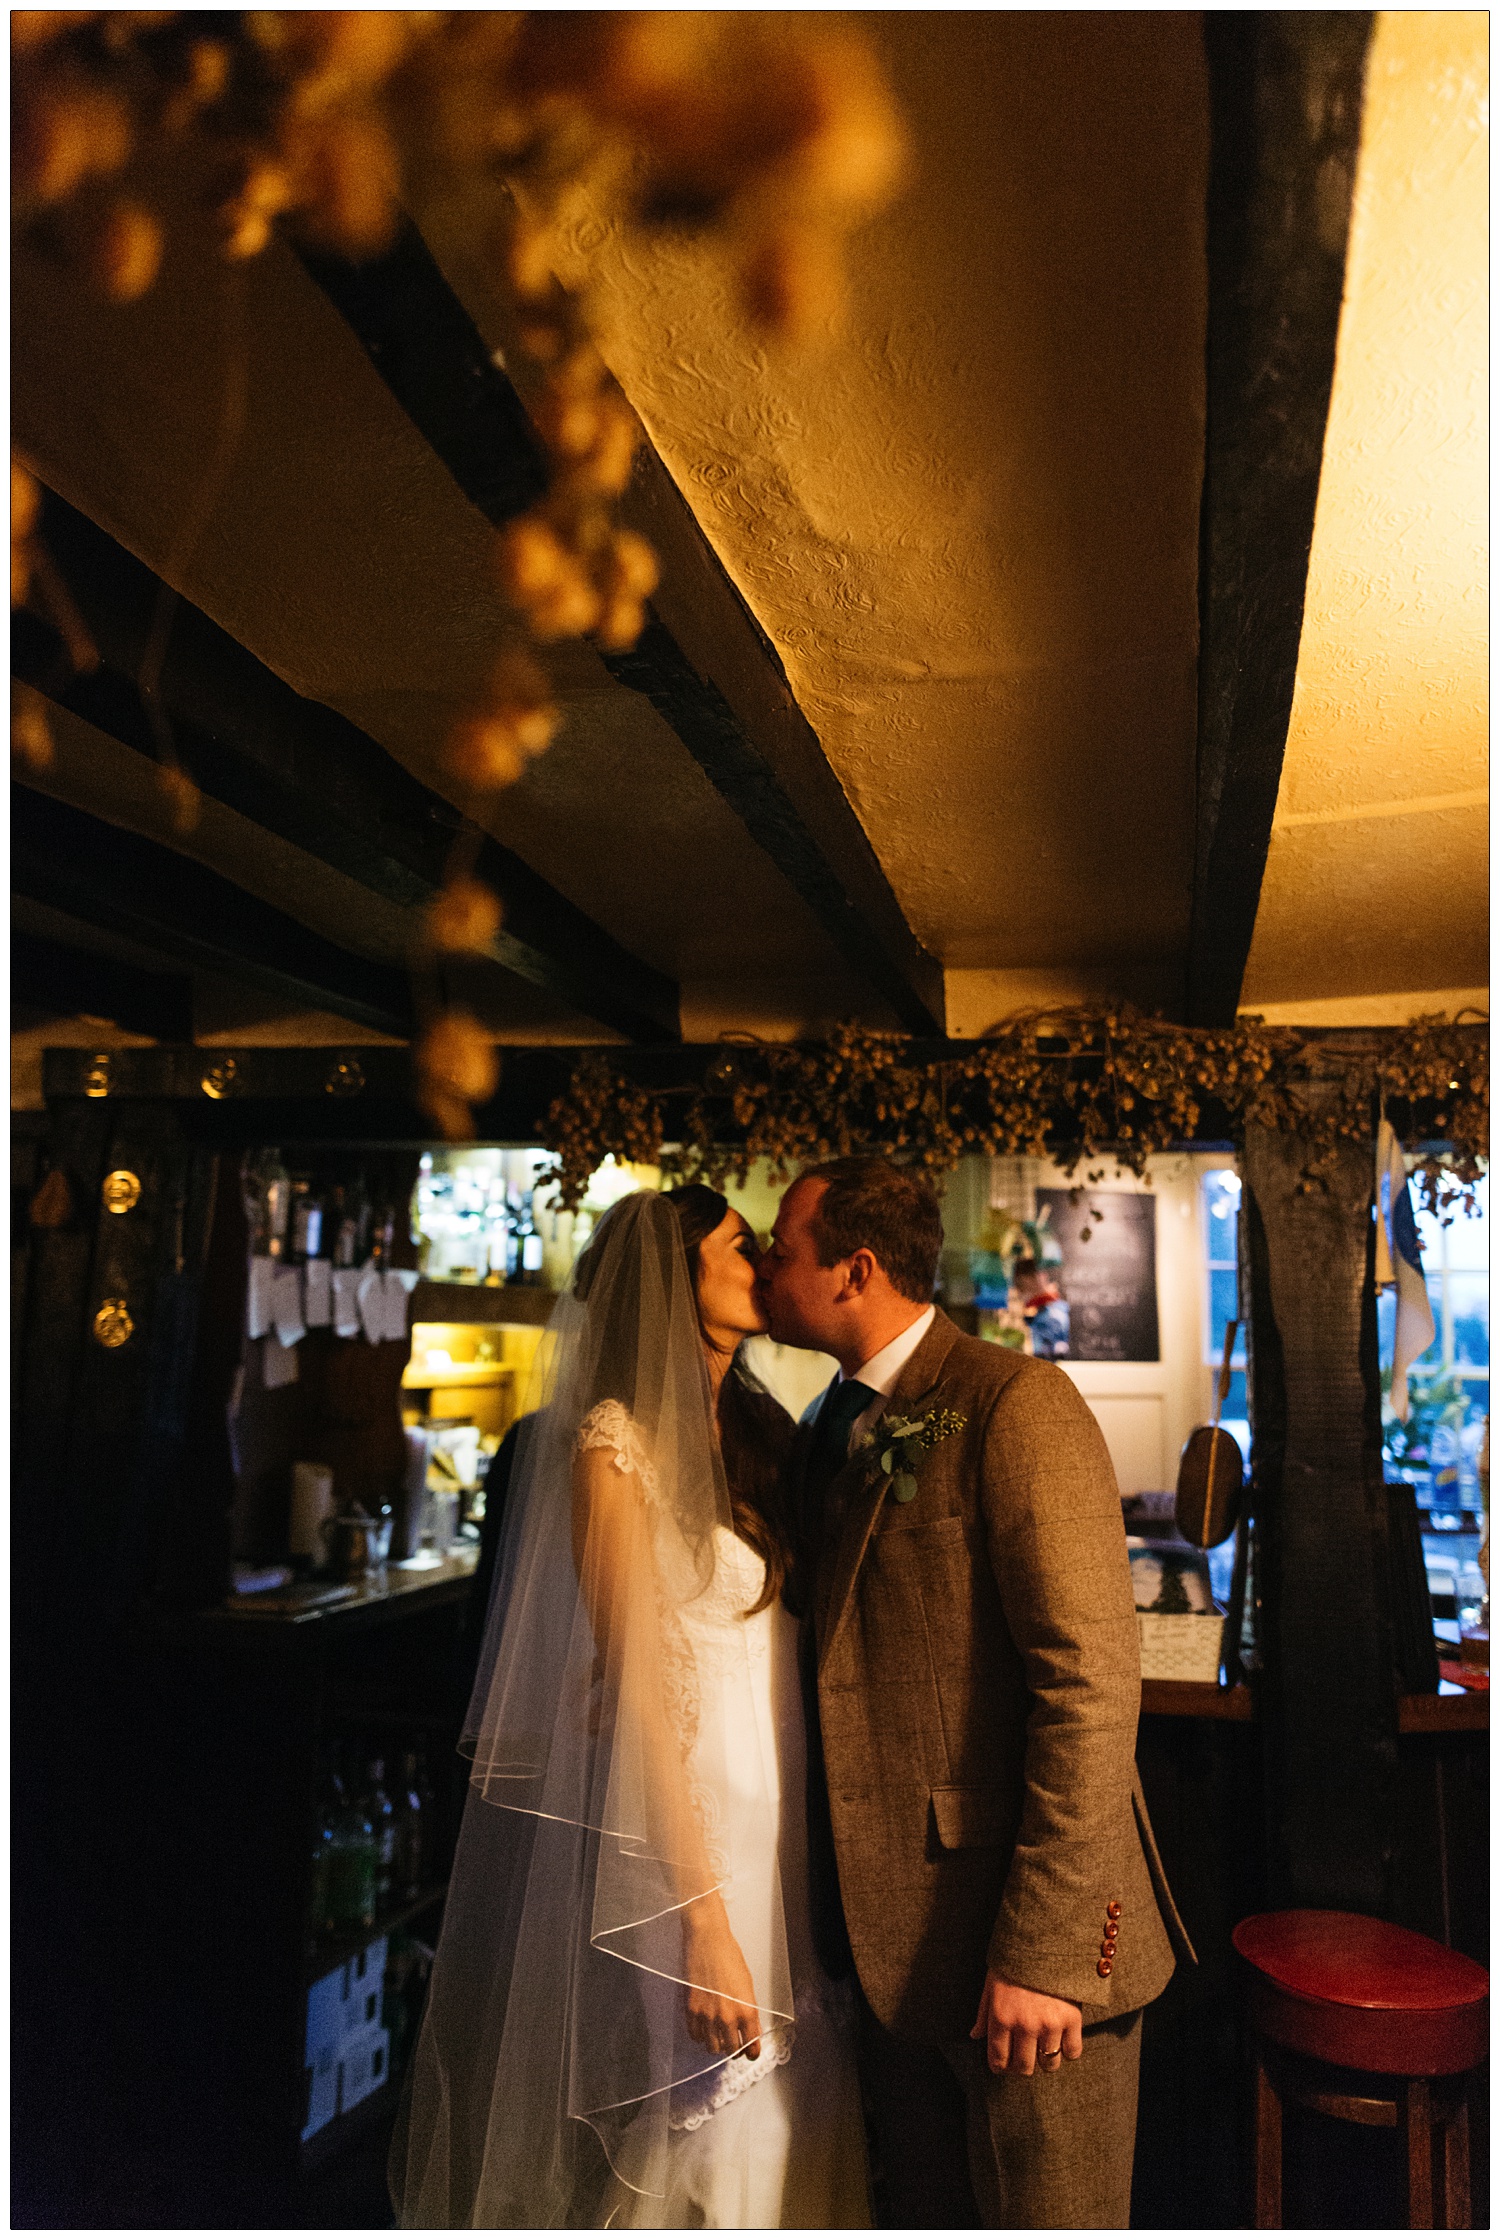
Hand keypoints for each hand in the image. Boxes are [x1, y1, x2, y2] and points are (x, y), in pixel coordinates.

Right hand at [683, 1901, 761, 2062]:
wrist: (708, 1940)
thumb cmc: (730, 1957)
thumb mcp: (747, 1984)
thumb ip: (749, 2010)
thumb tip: (750, 2030)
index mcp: (747, 2011)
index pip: (751, 2046)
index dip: (752, 2053)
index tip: (750, 2053)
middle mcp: (728, 2018)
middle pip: (731, 2051)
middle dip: (734, 2049)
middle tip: (733, 2043)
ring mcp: (708, 2016)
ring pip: (712, 2047)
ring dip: (716, 2044)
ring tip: (717, 2034)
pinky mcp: (691, 2010)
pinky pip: (695, 2036)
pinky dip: (700, 2036)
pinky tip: (703, 2027)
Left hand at [970, 1970, 1082, 2076]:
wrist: (1045, 1939)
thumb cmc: (1014, 1962)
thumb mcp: (991, 1984)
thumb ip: (983, 2014)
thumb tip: (974, 2036)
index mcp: (1001, 2017)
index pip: (998, 2059)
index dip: (1000, 2067)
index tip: (1003, 2065)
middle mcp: (1024, 2025)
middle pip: (1023, 2067)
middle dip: (1021, 2066)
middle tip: (1023, 2057)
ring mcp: (1049, 2024)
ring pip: (1048, 2065)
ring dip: (1045, 2061)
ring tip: (1043, 2048)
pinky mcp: (1072, 2019)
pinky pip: (1072, 2052)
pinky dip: (1068, 2050)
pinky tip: (1062, 2039)